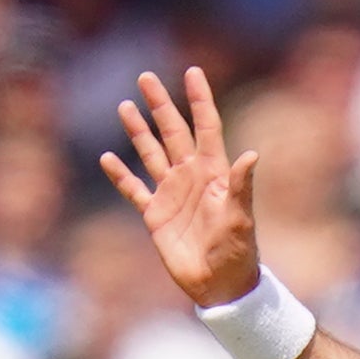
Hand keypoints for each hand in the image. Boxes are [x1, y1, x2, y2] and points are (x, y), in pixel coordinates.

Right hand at [100, 67, 259, 307]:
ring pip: (151, 153)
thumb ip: (241, 187)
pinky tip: (107, 158)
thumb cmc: (236, 253)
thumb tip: (251, 155)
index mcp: (213, 173)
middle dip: (161, 104)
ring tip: (126, 106)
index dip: (200, 100)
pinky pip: (134, 189)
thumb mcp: (241, 219)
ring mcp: (171, 194)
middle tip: (147, 77)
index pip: (206, 127)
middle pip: (173, 132)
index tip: (192, 72)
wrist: (220, 286)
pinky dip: (120, 175)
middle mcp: (191, 177)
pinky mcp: (155, 215)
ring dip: (139, 131)